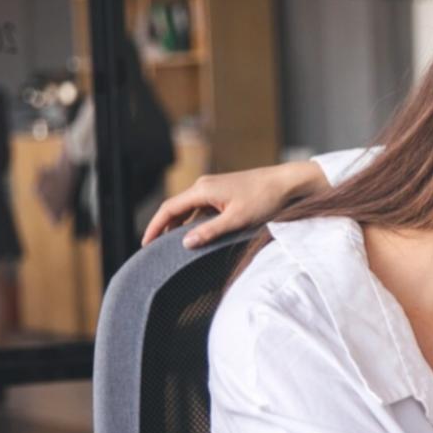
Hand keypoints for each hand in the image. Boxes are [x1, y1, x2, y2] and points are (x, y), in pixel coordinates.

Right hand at [141, 161, 328, 247]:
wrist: (287, 183)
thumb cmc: (265, 199)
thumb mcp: (237, 220)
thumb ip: (210, 232)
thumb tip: (185, 243)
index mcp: (202, 190)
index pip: (169, 208)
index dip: (155, 226)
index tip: (145, 244)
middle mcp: (204, 186)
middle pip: (176, 208)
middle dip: (163, 227)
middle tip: (155, 249)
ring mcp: (214, 188)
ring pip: (190, 209)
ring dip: (180, 225)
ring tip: (172, 246)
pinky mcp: (224, 193)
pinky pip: (202, 209)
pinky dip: (195, 222)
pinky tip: (198, 235)